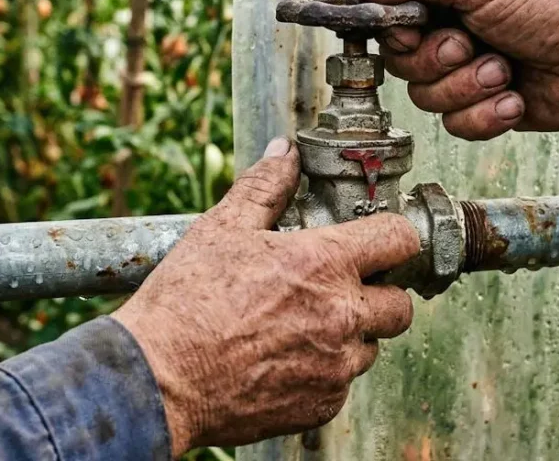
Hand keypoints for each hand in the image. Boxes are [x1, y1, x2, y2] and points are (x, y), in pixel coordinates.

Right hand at [113, 138, 419, 455]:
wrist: (159, 379)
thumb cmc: (186, 302)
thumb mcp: (222, 229)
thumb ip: (263, 187)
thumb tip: (283, 153)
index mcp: (326, 264)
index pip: (399, 239)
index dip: (393, 236)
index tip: (378, 240)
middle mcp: (343, 316)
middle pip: (399, 304)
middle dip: (379, 293)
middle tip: (341, 287)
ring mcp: (336, 366)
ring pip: (371, 346)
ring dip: (351, 335)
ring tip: (303, 325)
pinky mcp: (322, 405)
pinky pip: (342, 383)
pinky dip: (324, 372)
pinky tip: (284, 358)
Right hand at [341, 0, 558, 137]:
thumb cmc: (555, 3)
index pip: (388, 4)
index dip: (393, 25)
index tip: (412, 28)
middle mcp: (453, 20)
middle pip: (400, 57)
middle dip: (436, 59)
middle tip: (469, 46)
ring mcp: (468, 65)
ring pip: (424, 94)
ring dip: (465, 87)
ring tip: (504, 71)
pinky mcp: (485, 103)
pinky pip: (455, 123)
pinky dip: (486, 113)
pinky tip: (515, 97)